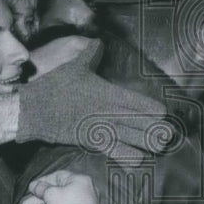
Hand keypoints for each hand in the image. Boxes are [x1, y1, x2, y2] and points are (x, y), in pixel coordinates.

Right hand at [18, 38, 170, 160]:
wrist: (34, 111)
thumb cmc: (55, 87)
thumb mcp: (75, 66)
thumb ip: (90, 54)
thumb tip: (98, 41)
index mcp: (108, 93)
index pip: (138, 102)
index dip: (152, 109)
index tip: (164, 113)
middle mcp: (108, 112)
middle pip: (139, 123)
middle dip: (155, 129)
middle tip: (169, 136)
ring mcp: (100, 128)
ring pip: (130, 138)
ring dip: (146, 143)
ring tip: (160, 147)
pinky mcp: (90, 142)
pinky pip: (113, 151)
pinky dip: (126, 157)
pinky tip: (138, 162)